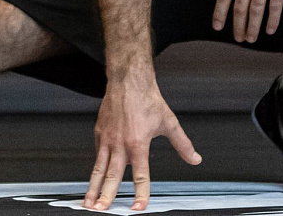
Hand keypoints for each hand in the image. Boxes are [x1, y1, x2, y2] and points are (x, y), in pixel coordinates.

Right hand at [84, 79, 200, 211]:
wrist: (128, 81)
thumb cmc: (148, 100)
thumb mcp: (169, 123)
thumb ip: (182, 144)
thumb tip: (195, 159)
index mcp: (138, 143)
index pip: (140, 174)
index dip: (140, 193)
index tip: (138, 207)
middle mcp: (120, 143)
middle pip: (112, 176)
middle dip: (105, 196)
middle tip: (100, 210)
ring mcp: (107, 138)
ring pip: (98, 168)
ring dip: (92, 187)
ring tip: (87, 203)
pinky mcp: (99, 133)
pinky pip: (97, 154)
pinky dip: (96, 168)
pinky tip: (94, 179)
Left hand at [212, 0, 282, 42]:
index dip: (220, 13)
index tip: (217, 27)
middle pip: (240, 6)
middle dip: (238, 25)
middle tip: (239, 39)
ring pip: (256, 9)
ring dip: (253, 26)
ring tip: (251, 39)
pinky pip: (275, 5)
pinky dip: (272, 20)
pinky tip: (270, 30)